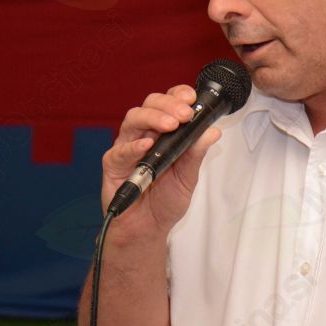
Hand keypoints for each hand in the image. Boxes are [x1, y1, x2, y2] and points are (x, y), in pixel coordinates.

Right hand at [102, 85, 221, 233]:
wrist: (147, 230)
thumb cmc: (165, 202)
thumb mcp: (188, 178)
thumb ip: (196, 154)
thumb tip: (212, 131)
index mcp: (163, 133)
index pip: (168, 103)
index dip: (178, 95)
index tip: (192, 98)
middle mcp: (144, 134)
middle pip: (150, 104)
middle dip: (169, 105)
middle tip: (185, 114)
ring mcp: (127, 147)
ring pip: (133, 118)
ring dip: (153, 118)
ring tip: (170, 125)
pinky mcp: (113, 163)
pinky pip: (120, 150)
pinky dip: (133, 146)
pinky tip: (147, 145)